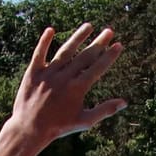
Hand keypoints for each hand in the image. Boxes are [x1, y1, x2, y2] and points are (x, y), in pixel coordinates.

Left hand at [11, 24, 125, 142]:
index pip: (97, 67)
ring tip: (88, 26)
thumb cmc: (59, 127)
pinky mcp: (33, 73)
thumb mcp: (84, 121)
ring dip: (78, 37)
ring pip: (65, 51)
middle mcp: (64, 78)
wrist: (30, 129)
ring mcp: (48, 74)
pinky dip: (44, 42)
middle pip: (85, 56)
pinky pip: (39, 54)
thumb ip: (105, 110)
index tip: (118, 45)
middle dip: (99, 43)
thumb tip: (125, 103)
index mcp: (77, 88)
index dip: (109, 56)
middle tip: (109, 31)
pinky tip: (51, 30)